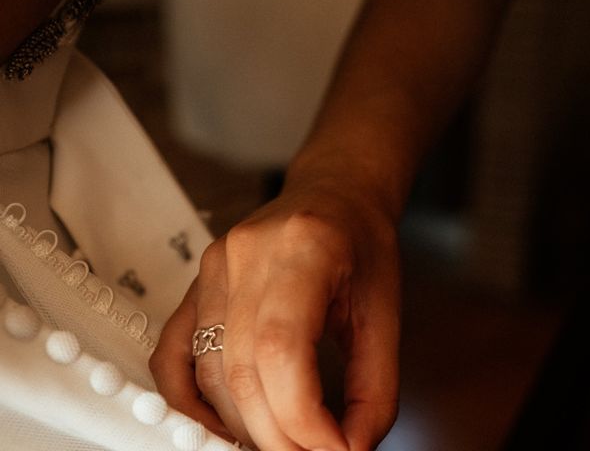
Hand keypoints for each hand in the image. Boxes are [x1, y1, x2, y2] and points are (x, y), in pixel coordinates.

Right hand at [150, 178, 400, 449]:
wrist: (334, 196)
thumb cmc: (362, 243)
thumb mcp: (385, 313)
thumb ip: (375, 388)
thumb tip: (350, 450)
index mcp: (302, 250)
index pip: (280, 351)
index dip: (302, 419)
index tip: (332, 449)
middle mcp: (246, 256)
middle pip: (240, 372)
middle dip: (276, 436)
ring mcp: (213, 268)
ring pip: (208, 372)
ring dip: (240, 426)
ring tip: (277, 443)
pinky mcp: (198, 284)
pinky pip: (173, 353)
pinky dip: (189, 401)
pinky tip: (218, 425)